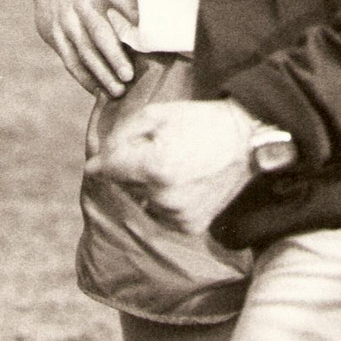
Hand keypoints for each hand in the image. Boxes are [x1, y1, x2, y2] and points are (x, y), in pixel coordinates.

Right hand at [33, 0, 138, 97]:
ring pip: (84, 51)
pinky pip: (71, 61)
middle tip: (128, 76)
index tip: (143, 23)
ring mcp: (67, 21)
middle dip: (114, 56)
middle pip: (99, 31)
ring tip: (118, 91)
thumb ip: (129, 5)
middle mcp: (83, 5)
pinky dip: (85, 78)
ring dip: (101, 73)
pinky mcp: (54, 36)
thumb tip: (156, 30)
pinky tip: (99, 91)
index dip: (131, 8)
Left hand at [84, 99, 256, 234]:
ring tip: (174, 165)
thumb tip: (94, 165)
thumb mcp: (157, 114)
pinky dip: (165, 200)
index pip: (109, 169)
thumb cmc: (200, 122)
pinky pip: (162, 214)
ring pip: (142, 199)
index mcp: (154, 167)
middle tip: (158, 149)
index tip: (104, 156)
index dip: (105, 159)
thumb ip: (121, 136)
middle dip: (132, 167)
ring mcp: (178, 216)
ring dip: (148, 185)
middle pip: (125, 184)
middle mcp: (164, 197)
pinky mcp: (190, 226)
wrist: (246, 141)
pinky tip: (184, 182)